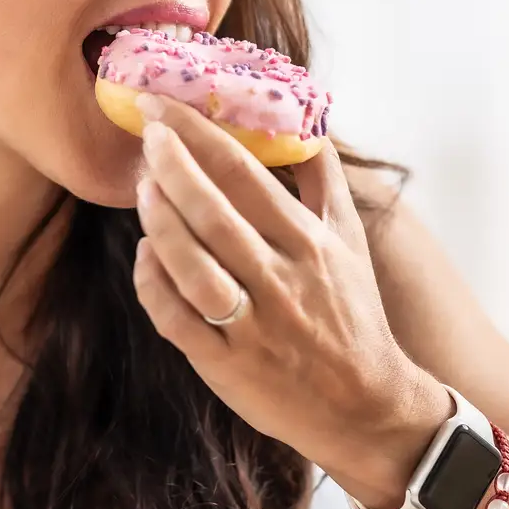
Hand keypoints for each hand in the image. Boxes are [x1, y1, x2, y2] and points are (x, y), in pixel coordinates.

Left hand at [129, 92, 449, 508]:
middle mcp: (281, 278)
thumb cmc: (352, 313)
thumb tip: (305, 119)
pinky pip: (176, 318)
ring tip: (141, 187)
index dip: (199, 133)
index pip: (246, 173)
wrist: (366, 405)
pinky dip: (154, 283)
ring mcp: (251, 325)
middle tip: (144, 129)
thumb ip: (324, 179)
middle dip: (172, 163)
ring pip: (192, 264)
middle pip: (214, 211)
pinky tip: (145, 255)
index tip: (165, 103)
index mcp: (309, 242)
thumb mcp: (350, 240)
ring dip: (159, 220)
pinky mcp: (226, 366)